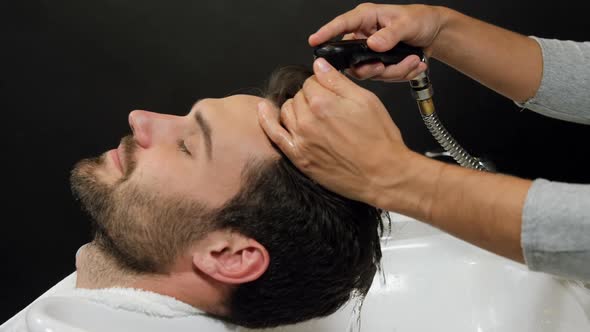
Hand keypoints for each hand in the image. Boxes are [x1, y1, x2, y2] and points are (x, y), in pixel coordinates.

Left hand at [257, 57, 412, 204]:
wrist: (382, 175)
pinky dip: (266, 119)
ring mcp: (301, 140)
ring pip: (287, 110)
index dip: (323, 84)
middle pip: (298, 95)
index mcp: (324, 103)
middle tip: (329, 107)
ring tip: (313, 115)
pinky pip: (274, 134)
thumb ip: (338, 81)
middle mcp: (308, 120)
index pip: (311, 81)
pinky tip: (263, 108)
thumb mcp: (366, 100)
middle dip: (311, 96)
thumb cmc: (379, 139)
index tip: (331, 91)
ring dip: (296, 108)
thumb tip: (319, 65)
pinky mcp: (299, 157)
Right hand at [309, 3, 445, 81]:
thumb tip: (373, 44)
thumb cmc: (420, 19)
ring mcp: (371, 53)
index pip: (342, 25)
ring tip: (411, 61)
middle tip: (384, 66)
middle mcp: (365, 36)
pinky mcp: (380, 64)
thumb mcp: (407, 23)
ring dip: (394, 71)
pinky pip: (384, 77)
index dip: (326, 33)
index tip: (315, 41)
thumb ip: (391, 34)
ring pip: (371, 72)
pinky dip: (401, 74)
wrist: (434, 34)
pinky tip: (413, 64)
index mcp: (366, 18)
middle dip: (372, 67)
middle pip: (353, 59)